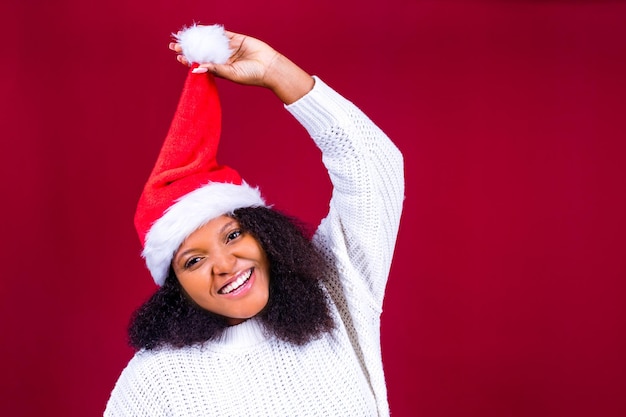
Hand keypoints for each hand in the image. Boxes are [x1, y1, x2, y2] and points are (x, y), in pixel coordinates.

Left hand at [169, 29, 313, 103]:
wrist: (270, 67)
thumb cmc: (252, 75)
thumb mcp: (231, 74)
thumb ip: (214, 69)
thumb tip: (195, 68)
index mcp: (221, 70)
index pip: (201, 64)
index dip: (189, 61)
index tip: (179, 57)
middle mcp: (223, 59)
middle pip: (203, 52)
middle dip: (189, 49)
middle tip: (175, 45)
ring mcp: (230, 49)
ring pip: (210, 42)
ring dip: (198, 39)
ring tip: (185, 36)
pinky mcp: (236, 40)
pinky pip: (222, 34)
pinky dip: (211, 31)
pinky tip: (200, 29)